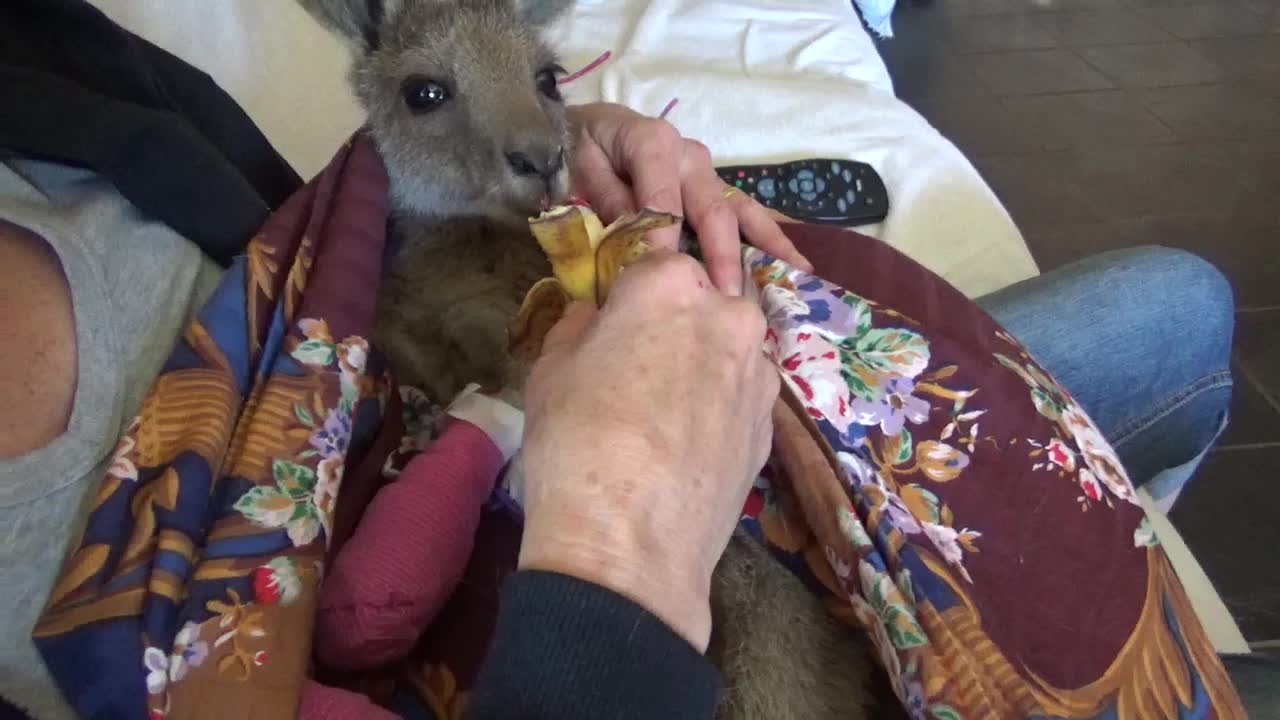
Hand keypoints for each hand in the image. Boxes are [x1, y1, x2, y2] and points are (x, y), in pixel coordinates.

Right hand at [516, 252, 778, 650]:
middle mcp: (729, 316)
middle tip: (637, 368)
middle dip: (674, 324)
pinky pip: (740, 397)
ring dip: (702, 364)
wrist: (630, 546)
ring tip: (663, 414)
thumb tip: (597, 319)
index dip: (628, 294)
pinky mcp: (772, 426)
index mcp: (670, 285)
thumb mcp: (550, 370)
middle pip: (702, 302)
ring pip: (727, 349)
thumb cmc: (576, 443)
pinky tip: (686, 444)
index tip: (612, 322)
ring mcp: (759, 373)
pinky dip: (718, 407)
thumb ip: (580, 326)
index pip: (651, 263)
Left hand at [568, 102, 811, 294]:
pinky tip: (796, 265)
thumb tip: (639, 240)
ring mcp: (707, 172)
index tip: (669, 276)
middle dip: (721, 256)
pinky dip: (771, 238)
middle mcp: (689, 156)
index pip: (664, 200)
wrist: (588, 128)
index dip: (665, 239)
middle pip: (712, 210)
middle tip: (725, 297)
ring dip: (767, 246)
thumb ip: (609, 203)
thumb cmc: (583, 151)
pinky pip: (746, 213)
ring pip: (741, 211)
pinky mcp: (715, 187)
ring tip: (795, 277)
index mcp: (654, 144)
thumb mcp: (584, 170)